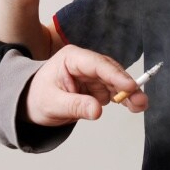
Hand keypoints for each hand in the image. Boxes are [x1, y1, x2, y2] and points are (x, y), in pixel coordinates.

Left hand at [21, 45, 148, 125]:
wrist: (29, 104)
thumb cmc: (36, 97)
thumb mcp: (52, 104)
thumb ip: (75, 106)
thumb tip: (97, 111)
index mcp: (72, 58)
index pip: (97, 64)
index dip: (115, 75)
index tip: (130, 86)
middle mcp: (85, 63)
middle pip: (110, 72)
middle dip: (126, 85)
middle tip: (140, 98)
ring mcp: (92, 75)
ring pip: (115, 82)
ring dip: (128, 93)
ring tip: (140, 104)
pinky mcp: (95, 86)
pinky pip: (113, 91)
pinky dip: (123, 98)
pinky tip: (133, 105)